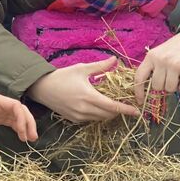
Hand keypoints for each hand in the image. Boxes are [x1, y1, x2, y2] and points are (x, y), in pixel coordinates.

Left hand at [0, 87, 37, 142]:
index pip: (15, 105)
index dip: (21, 117)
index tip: (22, 131)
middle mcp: (0, 104)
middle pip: (20, 110)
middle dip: (28, 122)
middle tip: (32, 137)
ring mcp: (0, 110)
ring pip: (18, 116)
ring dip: (25, 126)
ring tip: (30, 139)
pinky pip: (11, 121)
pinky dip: (18, 128)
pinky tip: (22, 137)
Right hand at [25, 57, 139, 122]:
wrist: (42, 88)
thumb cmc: (62, 76)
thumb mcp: (81, 69)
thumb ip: (100, 66)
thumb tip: (114, 59)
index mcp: (88, 96)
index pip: (112, 106)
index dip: (125, 109)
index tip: (136, 111)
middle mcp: (85, 109)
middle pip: (108, 115)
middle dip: (118, 111)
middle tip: (124, 103)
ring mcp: (79, 117)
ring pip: (100, 118)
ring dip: (108, 113)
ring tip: (111, 104)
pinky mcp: (74, 120)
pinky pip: (91, 119)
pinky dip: (98, 115)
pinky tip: (97, 106)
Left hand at [133, 27, 179, 104]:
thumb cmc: (176, 47)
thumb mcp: (160, 53)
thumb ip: (153, 67)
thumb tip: (148, 87)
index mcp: (151, 56)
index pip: (139, 76)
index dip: (138, 91)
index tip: (140, 101)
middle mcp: (161, 60)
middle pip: (157, 86)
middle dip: (163, 86)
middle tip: (170, 78)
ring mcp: (175, 65)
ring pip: (170, 89)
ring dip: (175, 87)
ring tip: (179, 76)